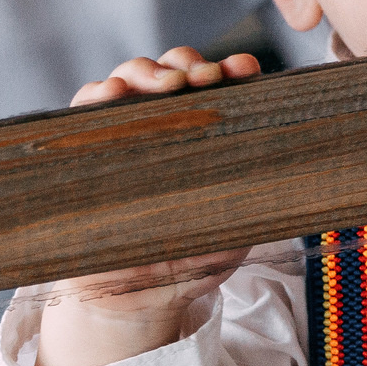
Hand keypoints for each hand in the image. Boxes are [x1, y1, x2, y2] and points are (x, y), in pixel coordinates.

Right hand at [38, 47, 259, 365]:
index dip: (231, 71)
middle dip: (188, 64)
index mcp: (201, 133)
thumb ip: (251, 202)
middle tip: (205, 77)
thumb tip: (286, 173)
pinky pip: (82, 109)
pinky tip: (110, 94)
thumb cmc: (192, 260)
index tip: (244, 70)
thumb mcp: (233, 231)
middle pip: (171, 72)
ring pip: (128, 79)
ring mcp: (121, 131)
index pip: (217, 86)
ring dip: (146, 71)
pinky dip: (95, 94)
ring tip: (165, 83)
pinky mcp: (81, 147)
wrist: (138, 301)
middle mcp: (161, 123)